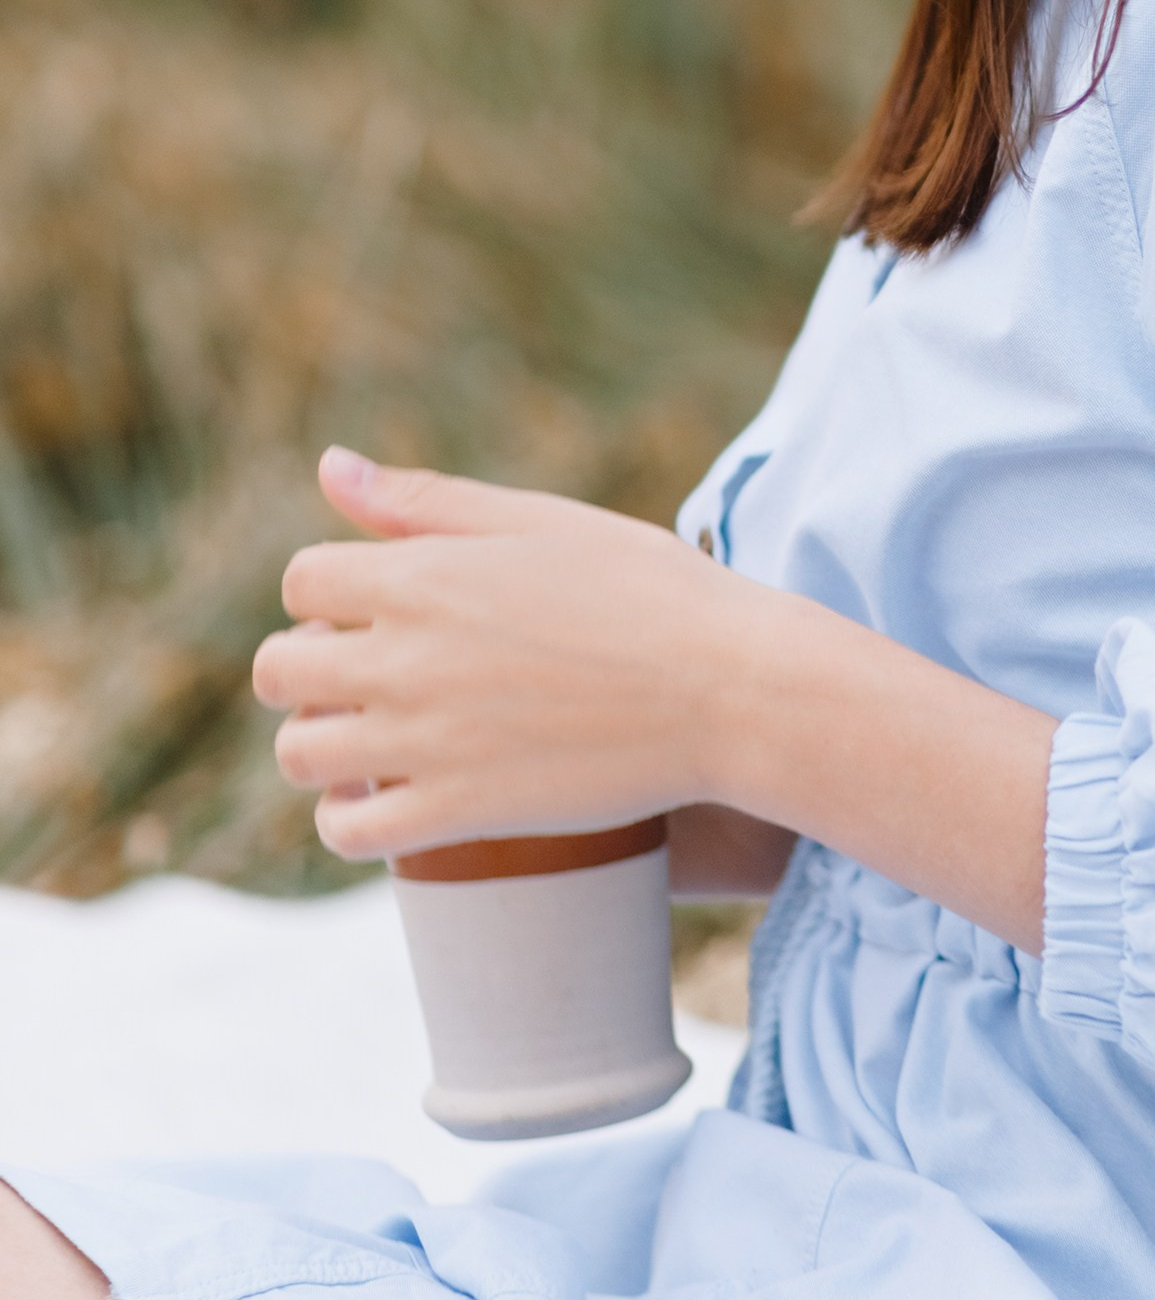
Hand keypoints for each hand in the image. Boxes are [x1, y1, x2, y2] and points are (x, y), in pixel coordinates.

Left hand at [253, 447, 751, 861]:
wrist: (728, 689)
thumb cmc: (648, 590)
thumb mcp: (539, 521)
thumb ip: (427, 500)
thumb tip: (329, 466)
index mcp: (424, 575)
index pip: (303, 579)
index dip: (330, 587)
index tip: (372, 603)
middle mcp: (407, 658)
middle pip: (281, 669)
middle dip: (308, 664)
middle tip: (364, 671)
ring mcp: (427, 742)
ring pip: (300, 754)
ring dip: (319, 741)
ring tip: (371, 734)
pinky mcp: (458, 813)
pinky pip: (347, 832)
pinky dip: (347, 818)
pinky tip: (384, 798)